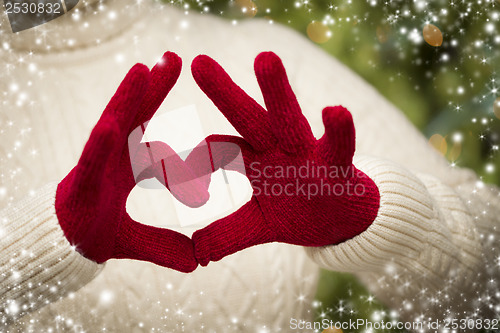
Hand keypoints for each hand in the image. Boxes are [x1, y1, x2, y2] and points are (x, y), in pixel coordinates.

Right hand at [55, 52, 197, 272]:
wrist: (60, 246)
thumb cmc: (94, 232)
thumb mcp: (135, 240)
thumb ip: (163, 245)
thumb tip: (195, 263)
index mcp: (129, 167)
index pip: (155, 140)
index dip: (177, 128)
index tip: (210, 133)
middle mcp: (113, 159)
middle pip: (135, 118)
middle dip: (152, 89)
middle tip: (174, 58)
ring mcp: (96, 167)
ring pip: (112, 129)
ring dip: (126, 101)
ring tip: (142, 71)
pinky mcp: (79, 184)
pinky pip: (90, 161)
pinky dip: (100, 145)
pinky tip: (111, 125)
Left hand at [190, 52, 379, 265]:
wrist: (343, 221)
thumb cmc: (298, 212)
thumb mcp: (259, 226)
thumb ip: (228, 235)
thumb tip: (196, 255)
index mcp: (255, 160)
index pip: (218, 151)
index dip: (193, 161)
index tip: (161, 170)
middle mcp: (278, 149)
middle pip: (249, 118)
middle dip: (224, 93)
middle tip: (199, 62)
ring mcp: (308, 153)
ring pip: (290, 119)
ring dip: (277, 91)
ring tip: (264, 58)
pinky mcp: (338, 165)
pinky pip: (340, 146)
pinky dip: (339, 130)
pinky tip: (334, 110)